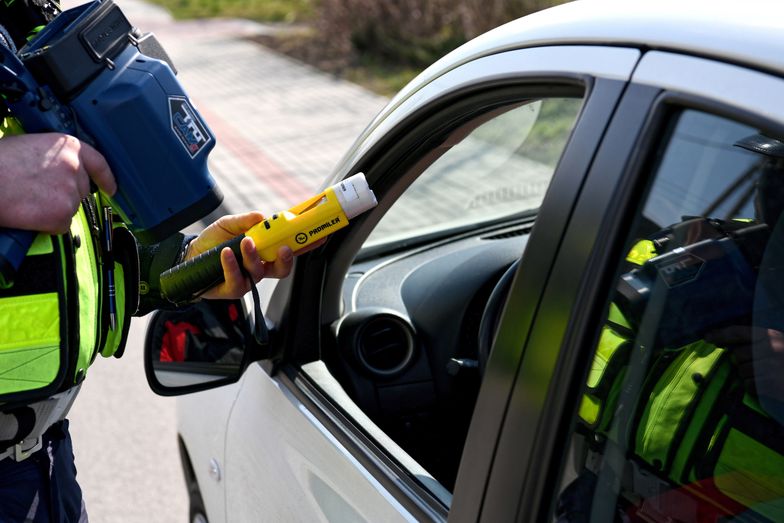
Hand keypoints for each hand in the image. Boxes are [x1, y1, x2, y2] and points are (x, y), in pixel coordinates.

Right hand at [0, 133, 115, 233]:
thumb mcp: (30, 145)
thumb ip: (53, 157)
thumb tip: (57, 170)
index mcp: (69, 147)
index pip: (98, 163)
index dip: (106, 178)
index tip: (111, 189)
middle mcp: (75, 168)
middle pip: (80, 190)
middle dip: (63, 194)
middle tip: (37, 193)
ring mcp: (71, 192)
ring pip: (70, 208)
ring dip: (53, 209)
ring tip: (27, 200)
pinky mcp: (62, 213)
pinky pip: (60, 225)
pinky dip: (46, 224)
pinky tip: (29, 213)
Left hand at [184, 212, 323, 300]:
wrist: (187, 256)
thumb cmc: (212, 241)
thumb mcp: (229, 224)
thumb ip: (247, 220)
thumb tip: (263, 217)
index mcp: (264, 251)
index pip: (289, 248)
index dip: (306, 244)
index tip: (319, 236)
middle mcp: (259, 267)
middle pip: (282, 268)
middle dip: (286, 259)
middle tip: (285, 248)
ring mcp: (247, 280)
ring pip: (260, 272)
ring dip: (254, 256)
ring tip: (245, 242)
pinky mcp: (232, 289)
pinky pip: (237, 280)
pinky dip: (232, 265)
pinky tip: (226, 254)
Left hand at [705, 325, 783, 401]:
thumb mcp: (781, 344)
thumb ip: (761, 342)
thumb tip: (731, 346)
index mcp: (772, 336)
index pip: (738, 332)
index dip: (721, 334)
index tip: (707, 338)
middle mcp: (770, 349)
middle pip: (737, 355)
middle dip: (743, 362)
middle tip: (759, 365)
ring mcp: (770, 367)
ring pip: (742, 372)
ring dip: (750, 375)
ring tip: (768, 375)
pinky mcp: (770, 385)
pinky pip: (749, 386)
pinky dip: (754, 387)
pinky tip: (769, 385)